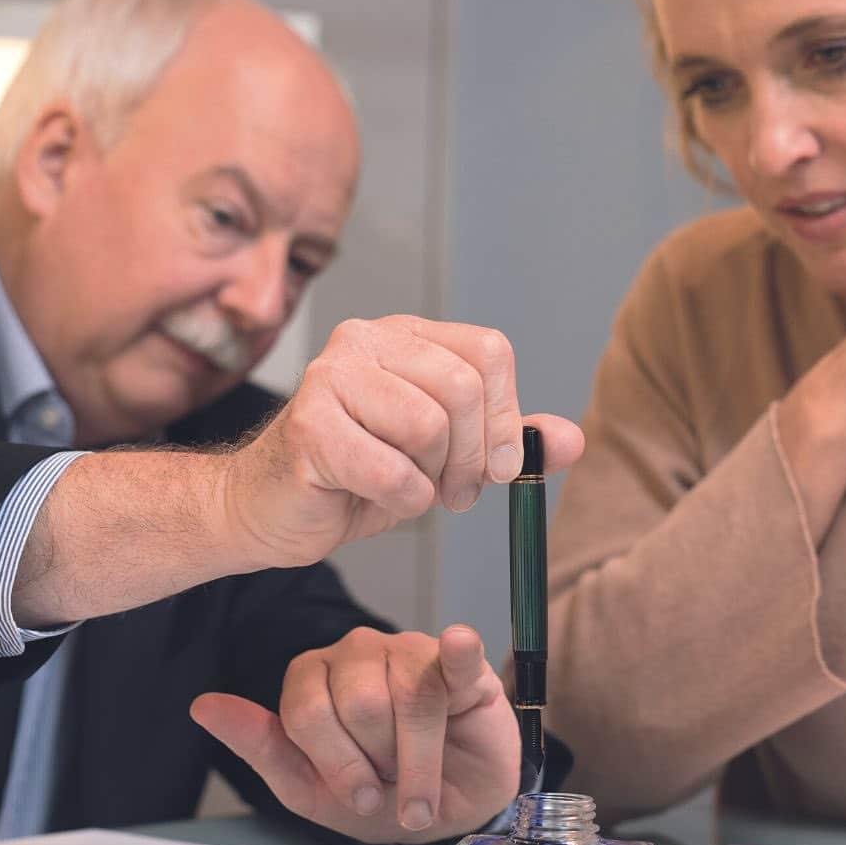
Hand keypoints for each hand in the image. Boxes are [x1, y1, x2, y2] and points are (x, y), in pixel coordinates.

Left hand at [190, 624, 519, 843]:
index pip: (307, 712)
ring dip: (422, 759)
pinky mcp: (461, 662)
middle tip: (395, 780)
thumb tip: (203, 706)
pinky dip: (457, 650)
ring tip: (427, 775)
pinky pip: (454, 652)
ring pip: (410, 696)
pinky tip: (458, 644)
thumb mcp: (313, 790)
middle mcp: (357, 653)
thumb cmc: (382, 793)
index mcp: (311, 677)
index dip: (339, 765)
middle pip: (360, 704)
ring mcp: (410, 650)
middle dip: (383, 762)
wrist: (454, 804)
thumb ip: (262, 748)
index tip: (363, 798)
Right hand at [219, 315, 584, 567]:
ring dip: (432, 478)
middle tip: (456, 491)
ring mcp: (331, 377)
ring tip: (410, 488)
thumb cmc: (359, 476)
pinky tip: (374, 498)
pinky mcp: (309, 426)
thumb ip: (507, 441)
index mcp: (406, 337)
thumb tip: (571, 440)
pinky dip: (401, 501)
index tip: (499, 467)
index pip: (489, 352)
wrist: (273, 507)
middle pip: (463, 387)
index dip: (505, 418)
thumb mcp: (447, 456)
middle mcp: (366, 341)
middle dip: (473, 457)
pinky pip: (392, 471)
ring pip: (429, 425)